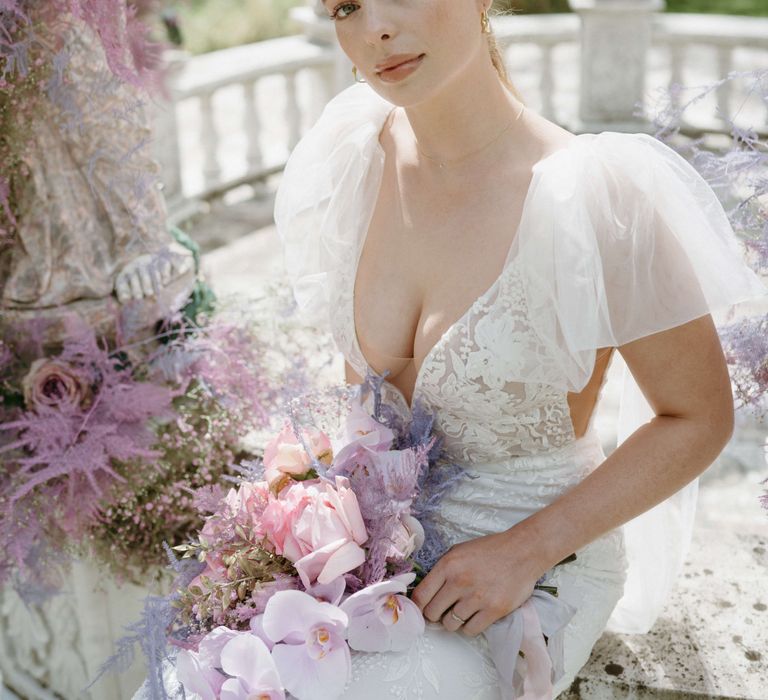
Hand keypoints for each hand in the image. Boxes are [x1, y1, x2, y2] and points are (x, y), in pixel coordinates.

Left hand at [410, 527, 543, 636]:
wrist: (522, 552)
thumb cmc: (490, 550)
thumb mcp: (459, 551)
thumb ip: (441, 570)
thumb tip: (426, 592)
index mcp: (448, 565)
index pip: (421, 595)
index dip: (417, 607)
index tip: (420, 610)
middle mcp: (459, 582)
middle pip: (432, 613)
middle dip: (434, 615)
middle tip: (442, 611)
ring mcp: (477, 598)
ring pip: (450, 624)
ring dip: (453, 621)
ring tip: (462, 611)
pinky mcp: (493, 610)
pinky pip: (470, 630)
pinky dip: (469, 627)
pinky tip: (474, 616)